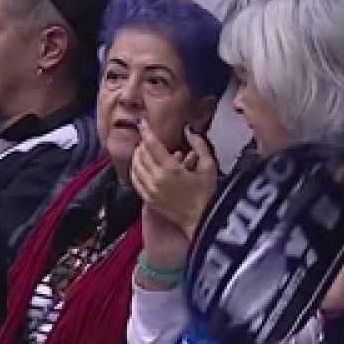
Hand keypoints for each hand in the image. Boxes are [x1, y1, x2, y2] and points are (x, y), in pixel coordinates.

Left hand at [131, 123, 218, 239]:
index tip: (143, 123)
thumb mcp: (209, 165)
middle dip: (142, 143)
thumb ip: (199, 144)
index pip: (152, 144)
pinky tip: (140, 167)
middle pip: (141, 155)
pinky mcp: (149, 200)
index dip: (146, 131)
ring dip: (137, 156)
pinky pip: (135, 181)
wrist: (202, 220)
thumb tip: (189, 130)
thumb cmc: (207, 194)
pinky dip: (135, 171)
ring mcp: (150, 191)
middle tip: (147, 137)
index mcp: (170, 169)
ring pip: (135, 167)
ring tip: (143, 150)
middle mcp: (156, 179)